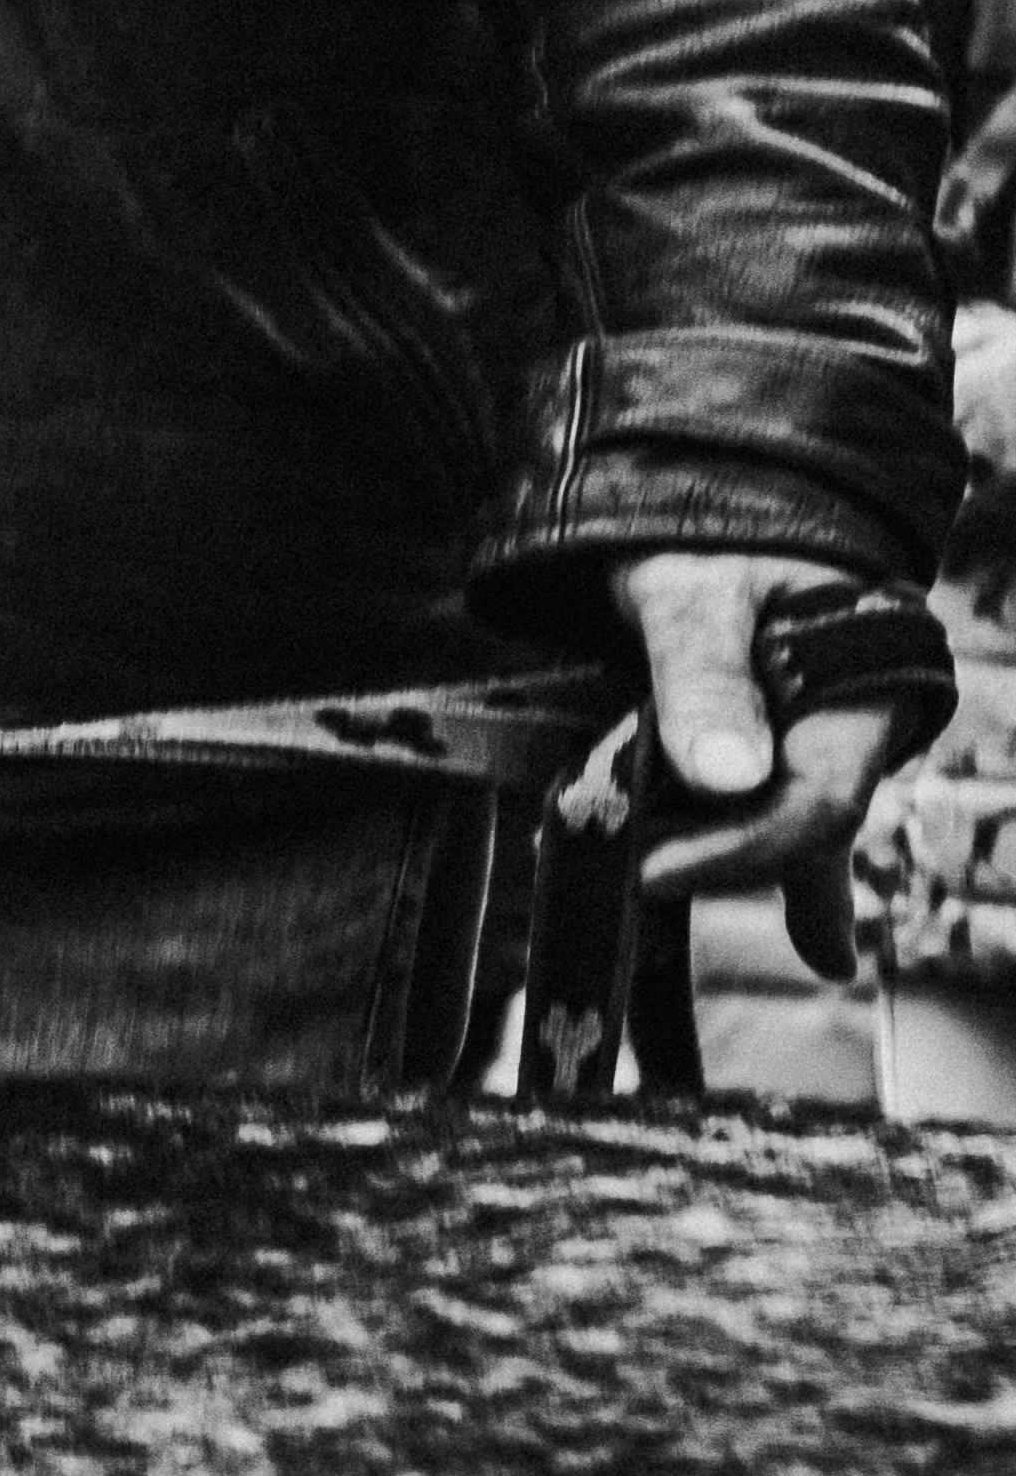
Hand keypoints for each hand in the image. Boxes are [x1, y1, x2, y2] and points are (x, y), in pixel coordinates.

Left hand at [624, 548, 927, 978]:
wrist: (720, 519)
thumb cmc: (711, 542)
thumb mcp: (696, 593)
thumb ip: (704, 676)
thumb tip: (730, 779)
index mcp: (859, 688)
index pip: (815, 808)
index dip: (733, 852)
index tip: (643, 869)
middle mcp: (857, 731)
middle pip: (799, 835)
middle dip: (709, 862)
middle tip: (615, 874)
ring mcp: (826, 748)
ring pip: (793, 839)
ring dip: (715, 864)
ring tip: (637, 885)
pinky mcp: (786, 758)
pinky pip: (795, 829)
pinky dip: (797, 882)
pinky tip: (829, 956)